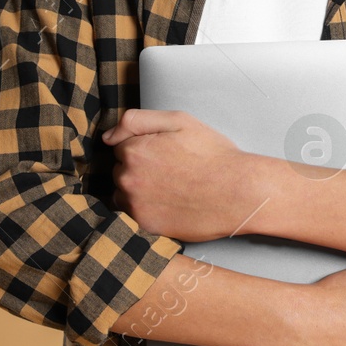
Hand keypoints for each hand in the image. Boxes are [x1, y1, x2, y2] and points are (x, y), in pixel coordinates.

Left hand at [101, 109, 262, 241]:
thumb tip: (108, 137)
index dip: (144, 148)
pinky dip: (146, 210)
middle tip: (170, 171)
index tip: (164, 153)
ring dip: (138, 191)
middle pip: (120, 172)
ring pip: (124, 195)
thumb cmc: (213, 155)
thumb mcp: (179, 120)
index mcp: (134, 150)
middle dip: (138, 170)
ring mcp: (135, 205)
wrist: (237, 192)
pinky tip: (168, 204)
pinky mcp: (145, 225)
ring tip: (169, 189)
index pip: (121, 148)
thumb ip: (137, 120)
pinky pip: (133, 216)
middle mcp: (128, 179)